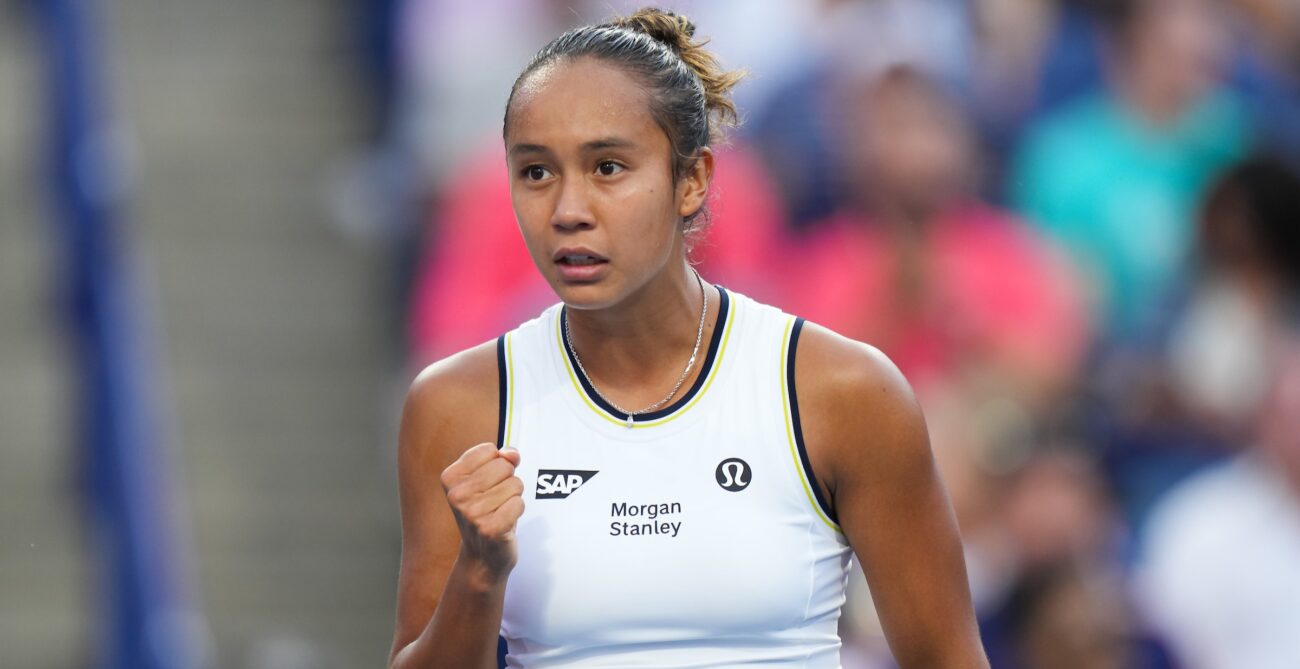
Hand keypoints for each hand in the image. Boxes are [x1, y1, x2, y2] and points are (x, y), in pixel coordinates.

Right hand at [440, 443, 524, 579]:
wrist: (482, 555)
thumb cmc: (487, 511)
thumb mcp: (490, 479)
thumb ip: (502, 458)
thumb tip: (511, 453)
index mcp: (450, 477)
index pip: (490, 450)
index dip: (497, 464)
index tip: (488, 483)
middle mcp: (457, 494)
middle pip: (504, 466)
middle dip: (508, 481)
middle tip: (495, 501)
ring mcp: (472, 513)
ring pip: (515, 484)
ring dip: (513, 497)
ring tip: (499, 511)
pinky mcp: (489, 529)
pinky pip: (519, 503)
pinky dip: (517, 511)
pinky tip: (505, 523)